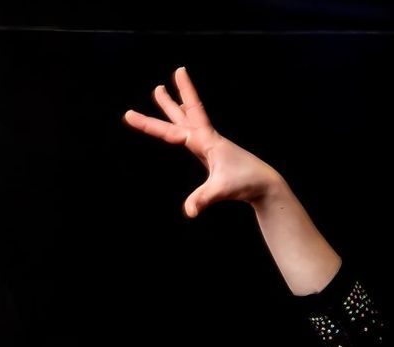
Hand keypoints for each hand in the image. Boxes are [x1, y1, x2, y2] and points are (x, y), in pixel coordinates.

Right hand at [122, 65, 280, 216]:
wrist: (264, 183)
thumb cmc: (245, 182)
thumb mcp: (221, 191)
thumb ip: (203, 199)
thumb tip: (189, 211)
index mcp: (206, 142)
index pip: (173, 130)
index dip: (151, 124)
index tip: (129, 115)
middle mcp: (207, 138)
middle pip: (183, 116)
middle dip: (168, 103)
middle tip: (157, 87)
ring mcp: (209, 144)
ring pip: (187, 120)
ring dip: (174, 105)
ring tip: (160, 91)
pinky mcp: (212, 152)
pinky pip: (192, 131)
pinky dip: (185, 120)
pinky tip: (182, 119)